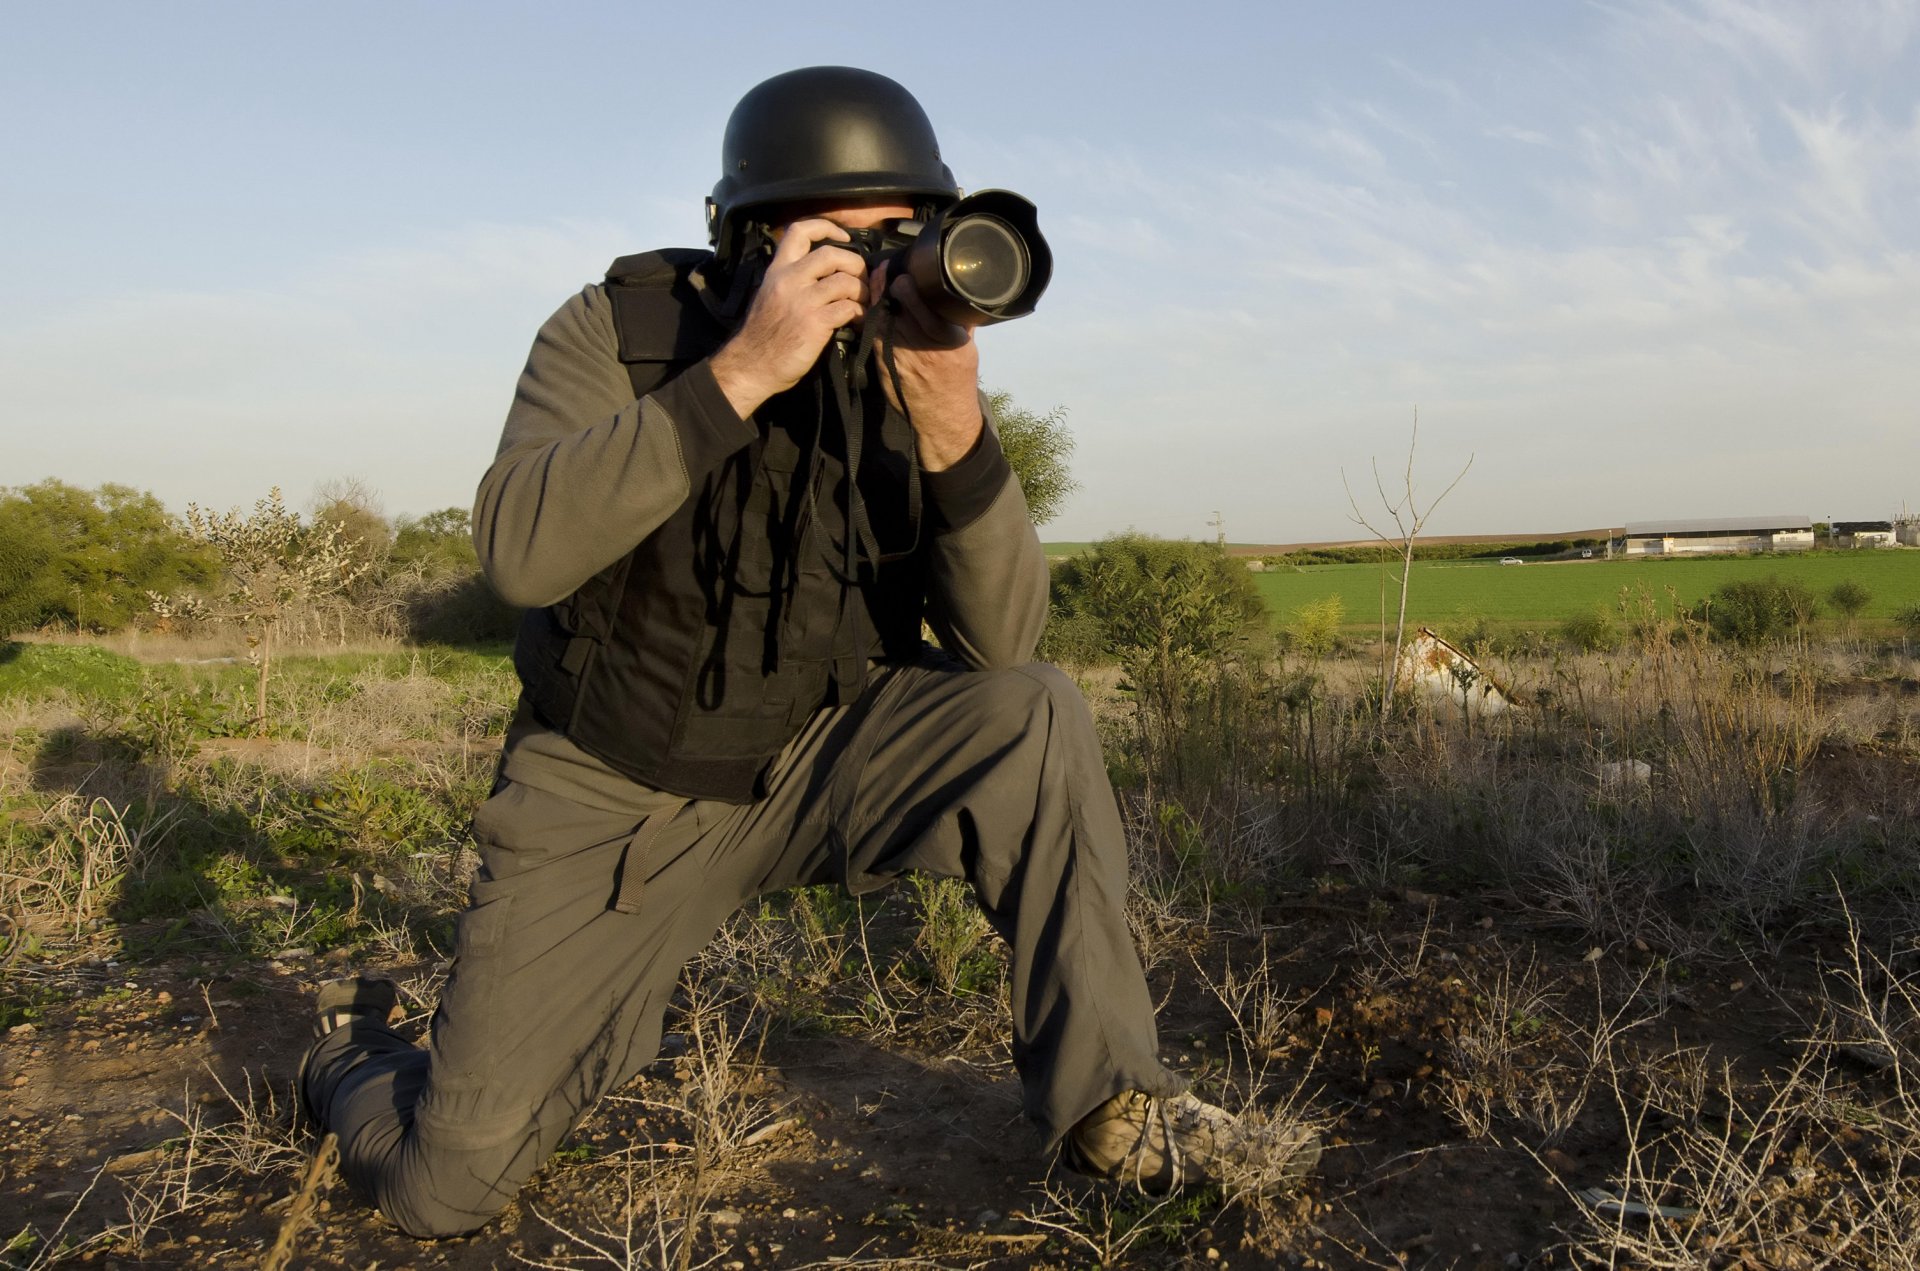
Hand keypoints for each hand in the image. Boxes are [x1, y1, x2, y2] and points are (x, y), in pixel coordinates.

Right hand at [709, 219, 866, 417]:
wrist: (751, 366)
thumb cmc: (763, 335)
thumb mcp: (769, 296)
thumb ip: (792, 281)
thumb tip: (822, 274)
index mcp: (777, 270)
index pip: (799, 231)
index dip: (826, 227)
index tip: (844, 237)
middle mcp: (789, 279)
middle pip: (832, 254)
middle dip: (855, 264)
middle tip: (861, 279)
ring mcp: (803, 300)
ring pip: (845, 281)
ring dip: (862, 292)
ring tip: (863, 303)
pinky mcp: (815, 323)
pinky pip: (849, 308)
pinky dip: (861, 313)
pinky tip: (859, 321)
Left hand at [869, 269, 982, 471]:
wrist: (941, 416)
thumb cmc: (957, 380)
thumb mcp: (968, 350)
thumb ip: (962, 322)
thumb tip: (959, 294)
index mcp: (946, 341)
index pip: (923, 308)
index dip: (909, 289)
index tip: (904, 274)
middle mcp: (921, 348)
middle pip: (898, 309)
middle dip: (889, 287)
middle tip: (886, 271)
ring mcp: (898, 356)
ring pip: (881, 319)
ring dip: (876, 298)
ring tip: (876, 280)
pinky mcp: (883, 364)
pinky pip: (874, 334)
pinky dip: (871, 316)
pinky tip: (871, 304)